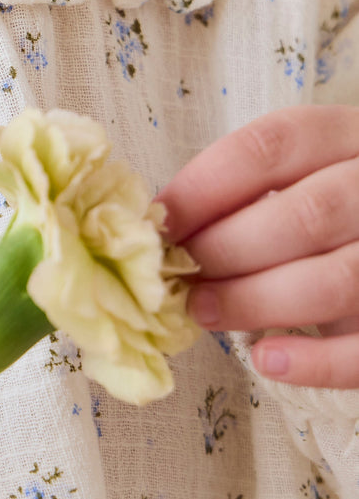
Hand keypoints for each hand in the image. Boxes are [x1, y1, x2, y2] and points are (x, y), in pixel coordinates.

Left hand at [153, 106, 358, 387]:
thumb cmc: (336, 218)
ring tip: (203, 312)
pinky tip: (266, 360)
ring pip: (335, 279)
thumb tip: (164, 233)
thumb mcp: (308, 181)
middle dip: (226, 249)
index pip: (271, 146)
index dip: (204, 186)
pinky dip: (314, 360)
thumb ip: (253, 197)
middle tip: (178, 277)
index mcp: (349, 138)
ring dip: (255, 300)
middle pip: (306, 214)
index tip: (159, 225)